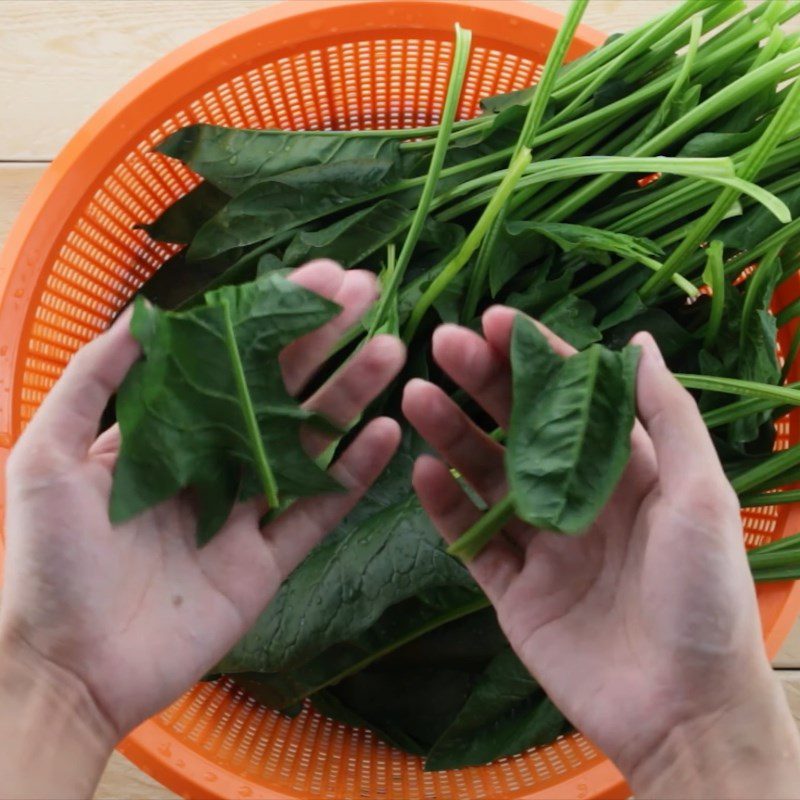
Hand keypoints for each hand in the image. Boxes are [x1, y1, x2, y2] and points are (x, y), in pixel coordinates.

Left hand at [0, 260, 403, 795]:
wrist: (69, 667)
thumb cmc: (49, 560)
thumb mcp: (47, 455)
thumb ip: (95, 381)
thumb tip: (147, 310)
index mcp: (169, 431)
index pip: (230, 359)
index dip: (271, 315)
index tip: (313, 275)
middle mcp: (214, 461)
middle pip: (279, 390)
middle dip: (322, 339)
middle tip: (365, 293)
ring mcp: (246, 511)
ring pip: (309, 442)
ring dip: (349, 394)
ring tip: (388, 348)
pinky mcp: (270, 559)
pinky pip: (320, 509)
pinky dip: (355, 473)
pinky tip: (386, 432)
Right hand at [402, 305, 799, 798]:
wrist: (683, 710)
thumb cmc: (704, 595)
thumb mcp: (700, 494)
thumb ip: (666, 414)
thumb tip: (636, 340)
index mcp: (624, 469)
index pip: (569, 396)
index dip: (532, 355)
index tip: (492, 320)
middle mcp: (576, 496)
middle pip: (517, 427)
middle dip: (481, 382)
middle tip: (441, 344)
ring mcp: (539, 542)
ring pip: (484, 476)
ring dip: (451, 434)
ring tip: (417, 396)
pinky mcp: (510, 589)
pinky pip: (469, 539)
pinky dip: (444, 505)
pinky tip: (423, 470)